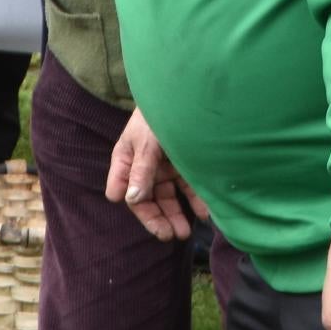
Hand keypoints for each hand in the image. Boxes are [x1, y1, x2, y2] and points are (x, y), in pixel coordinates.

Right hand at [104, 107, 206, 241]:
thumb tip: (128, 199)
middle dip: (160, 219)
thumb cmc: (156, 115)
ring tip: (185, 233)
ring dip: (176, 215)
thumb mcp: (146, 142)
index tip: (157, 228)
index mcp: (127, 160)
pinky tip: (203, 214)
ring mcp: (165, 166)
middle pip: (149, 199)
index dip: (141, 211)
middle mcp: (144, 167)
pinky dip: (195, 202)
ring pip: (169, 197)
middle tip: (171, 236)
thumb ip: (140, 170)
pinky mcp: (184, 165)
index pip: (128, 192)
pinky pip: (188, 188)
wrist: (183, 92)